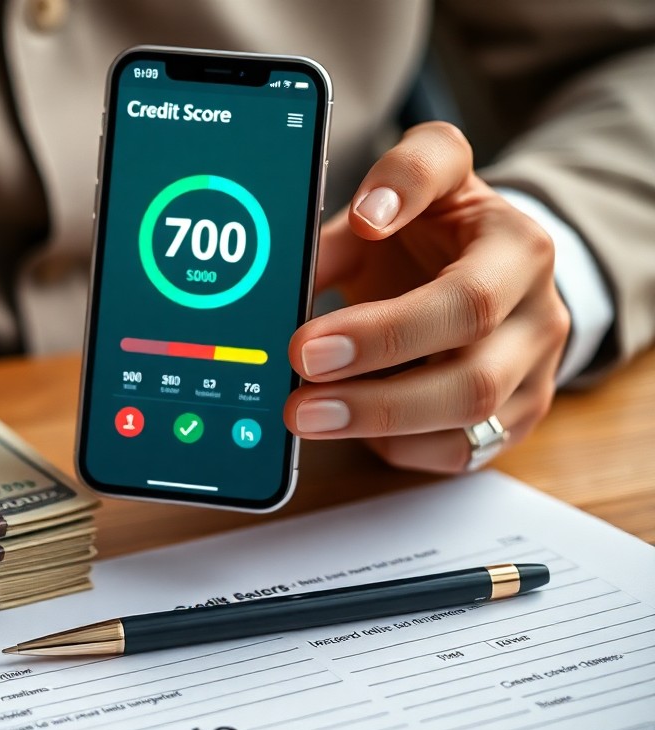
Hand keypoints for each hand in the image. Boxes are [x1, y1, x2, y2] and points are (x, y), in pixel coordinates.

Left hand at [286, 121, 570, 472]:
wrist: (490, 293)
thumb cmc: (433, 249)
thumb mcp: (394, 216)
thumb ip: (345, 225)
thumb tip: (289, 273)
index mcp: (497, 222)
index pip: (454, 185)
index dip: (405, 193)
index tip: (359, 219)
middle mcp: (532, 291)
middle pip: (470, 314)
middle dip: (378, 341)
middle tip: (301, 357)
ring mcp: (535, 362)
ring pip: (469, 397)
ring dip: (376, 412)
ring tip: (306, 413)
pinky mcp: (517, 418)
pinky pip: (458, 448)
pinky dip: (395, 443)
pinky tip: (351, 431)